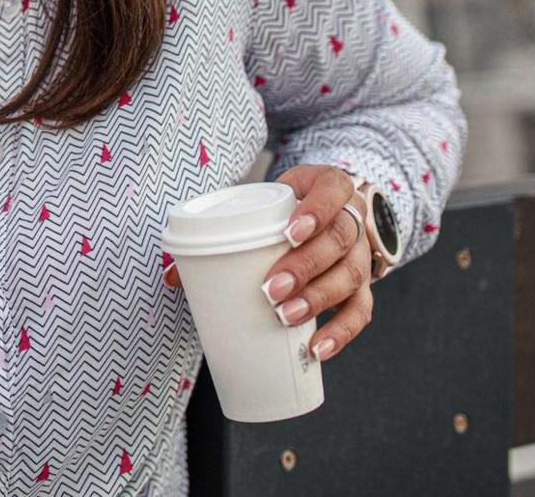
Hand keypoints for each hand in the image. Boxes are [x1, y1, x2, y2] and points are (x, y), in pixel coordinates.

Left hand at [163, 164, 373, 363]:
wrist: (326, 209)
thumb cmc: (286, 206)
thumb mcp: (264, 203)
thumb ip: (224, 229)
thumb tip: (171, 276)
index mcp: (331, 186)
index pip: (333, 191)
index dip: (316, 211)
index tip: (289, 232)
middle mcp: (354, 219)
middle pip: (338, 241)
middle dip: (305, 266)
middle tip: (271, 289)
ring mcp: (362, 253)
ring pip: (350, 275)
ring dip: (318, 299)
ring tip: (285, 318)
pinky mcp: (362, 285)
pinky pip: (361, 310)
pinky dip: (341, 332)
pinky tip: (317, 348)